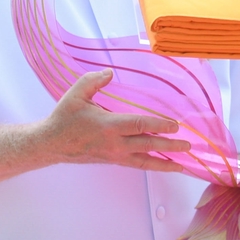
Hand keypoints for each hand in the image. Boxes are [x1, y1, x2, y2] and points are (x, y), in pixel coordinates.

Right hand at [31, 69, 189, 172]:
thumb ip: (93, 80)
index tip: (175, 125)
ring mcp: (115, 155)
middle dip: (169, 146)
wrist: (52, 144)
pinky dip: (152, 166)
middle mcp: (115, 143)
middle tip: (188, 146)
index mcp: (108, 126)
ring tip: (182, 165)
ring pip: (144, 161)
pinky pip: (137, 164)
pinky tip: (162, 165)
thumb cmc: (64, 118)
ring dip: (165, 163)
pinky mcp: (113, 160)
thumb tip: (110, 73)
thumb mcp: (75, 94)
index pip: (139, 126)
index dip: (158, 125)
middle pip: (147, 146)